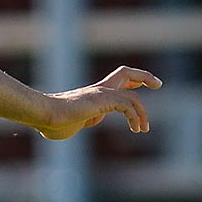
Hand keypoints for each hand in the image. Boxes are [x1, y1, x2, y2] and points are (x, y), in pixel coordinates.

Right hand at [37, 66, 160, 139]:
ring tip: (143, 129)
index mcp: (91, 95)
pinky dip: (135, 116)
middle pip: (124, 73)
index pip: (115, 82)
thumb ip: (70, 123)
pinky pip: (127, 105)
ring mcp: (100, 94)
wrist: (44, 115)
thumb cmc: (49, 122)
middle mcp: (97, 90)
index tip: (142, 85)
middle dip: (143, 77)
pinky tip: (135, 129)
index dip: (131, 82)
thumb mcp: (64, 124)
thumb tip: (60, 128)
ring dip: (142, 112)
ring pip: (131, 94)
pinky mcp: (102, 100)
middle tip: (158, 84)